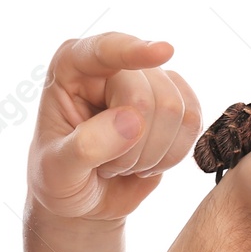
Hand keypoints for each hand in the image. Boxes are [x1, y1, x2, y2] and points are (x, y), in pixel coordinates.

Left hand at [26, 33, 201, 221]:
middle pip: (147, 95)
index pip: (104, 50)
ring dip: (151, 153)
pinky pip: (193, 121)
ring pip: (175, 109)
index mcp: (70, 68)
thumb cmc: (60, 179)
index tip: (163, 52)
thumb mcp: (57, 170)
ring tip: (122, 164)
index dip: (133, 51)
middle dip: (131, 145)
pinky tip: (147, 164)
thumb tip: (133, 120)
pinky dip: (173, 154)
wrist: (84, 201)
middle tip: (106, 165)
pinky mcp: (173, 102)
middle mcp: (111, 66)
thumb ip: (86, 145)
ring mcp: (146, 82)